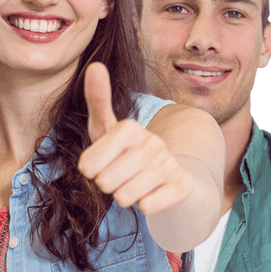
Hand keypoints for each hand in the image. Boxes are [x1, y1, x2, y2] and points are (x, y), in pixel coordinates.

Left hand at [78, 62, 192, 212]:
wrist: (172, 179)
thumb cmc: (129, 155)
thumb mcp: (108, 130)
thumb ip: (98, 100)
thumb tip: (95, 65)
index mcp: (130, 129)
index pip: (88, 164)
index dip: (90, 171)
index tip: (101, 164)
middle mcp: (152, 143)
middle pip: (105, 182)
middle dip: (108, 186)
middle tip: (120, 176)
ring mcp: (169, 164)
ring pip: (125, 196)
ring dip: (126, 196)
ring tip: (135, 185)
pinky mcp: (182, 185)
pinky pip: (147, 206)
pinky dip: (146, 205)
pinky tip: (153, 194)